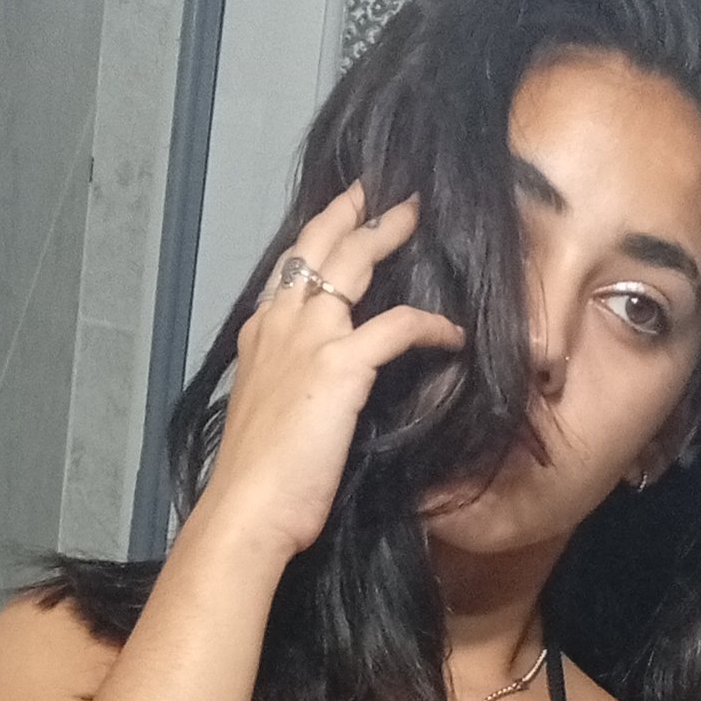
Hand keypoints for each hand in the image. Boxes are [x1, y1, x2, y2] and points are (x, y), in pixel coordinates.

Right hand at [202, 184, 464, 566]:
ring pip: (353, 263)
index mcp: (260, 335)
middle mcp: (280, 324)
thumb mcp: (265, 414)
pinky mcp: (341, 364)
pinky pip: (398, 326)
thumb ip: (286, 385)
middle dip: (352, 212)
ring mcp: (309, 338)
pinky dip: (430, 326)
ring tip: (414, 216)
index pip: (289, 270)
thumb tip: (313, 389)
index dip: (317, 236)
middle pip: (318, 247)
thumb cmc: (257, 478)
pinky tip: (452, 333)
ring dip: (388, 234)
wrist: (248, 507)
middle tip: (381, 192)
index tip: (339, 214)